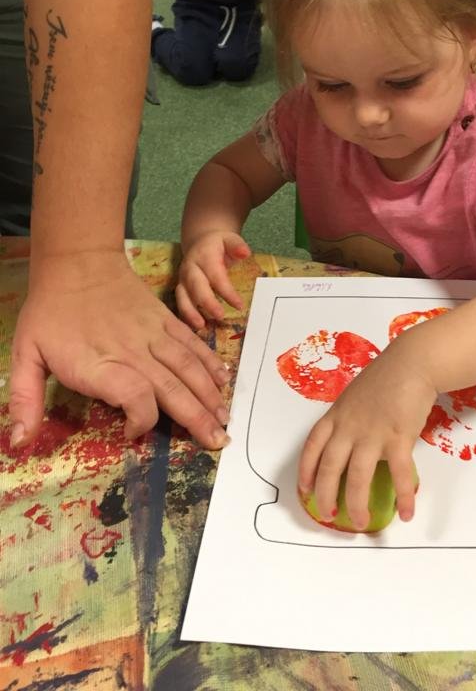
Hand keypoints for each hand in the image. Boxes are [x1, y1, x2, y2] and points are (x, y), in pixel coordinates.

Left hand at [9, 251, 231, 450]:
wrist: (78, 261)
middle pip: (172, 388)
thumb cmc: (50, 312)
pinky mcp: (165, 319)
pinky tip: (223, 380)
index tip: (136, 434)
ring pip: (189, 367)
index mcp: (100, 364)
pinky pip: (192, 344)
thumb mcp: (24, 354)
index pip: (135, 396)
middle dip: (197, 419)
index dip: (143, 420)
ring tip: (225, 419)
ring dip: (210, 395)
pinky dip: (210, 363)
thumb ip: (25, 400)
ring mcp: (154, 334)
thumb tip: (18, 443)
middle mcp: (134, 351)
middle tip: (219, 443)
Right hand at [177, 230, 250, 329]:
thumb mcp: (230, 239)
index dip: (226, 291)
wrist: (200, 242)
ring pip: (182, 297)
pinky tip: (195, 327)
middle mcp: (190, 268)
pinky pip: (180, 303)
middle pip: (196, 286)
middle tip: (220, 316)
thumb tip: (245, 253)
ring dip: (190, 312)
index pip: (216, 275)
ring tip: (201, 326)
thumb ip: (237, 246)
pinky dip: (185, 316)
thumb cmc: (219, 244)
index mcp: (204, 256)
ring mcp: (182, 279)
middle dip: (207, 302)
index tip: (239, 305)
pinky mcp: (180, 289)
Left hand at [298, 344, 436, 530]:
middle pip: (328, 468)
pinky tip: (406, 513)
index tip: (304, 489)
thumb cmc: (386, 376)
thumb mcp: (355, 395)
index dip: (306, 471)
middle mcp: (349, 427)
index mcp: (336, 415)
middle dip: (325, 496)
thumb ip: (349, 418)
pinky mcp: (398, 438)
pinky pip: (399, 475)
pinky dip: (403, 497)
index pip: (312, 447)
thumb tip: (348, 441)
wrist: (412, 362)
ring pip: (357, 477)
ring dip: (357, 504)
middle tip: (328, 514)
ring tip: (361, 523)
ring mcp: (372, 434)